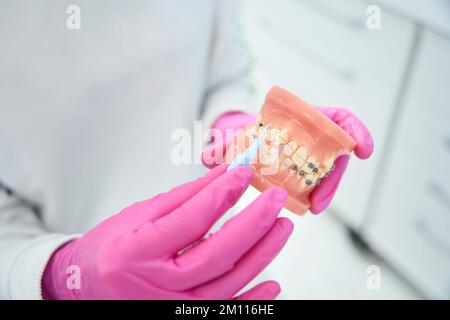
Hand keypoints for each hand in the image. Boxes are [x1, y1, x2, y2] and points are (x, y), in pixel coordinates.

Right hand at [42, 164, 292, 298]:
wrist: (87, 286)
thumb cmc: (111, 247)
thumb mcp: (140, 214)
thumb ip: (184, 197)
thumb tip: (224, 175)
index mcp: (138, 252)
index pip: (190, 220)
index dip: (222, 194)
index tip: (244, 172)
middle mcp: (155, 285)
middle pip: (216, 255)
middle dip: (253, 224)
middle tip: (276, 199)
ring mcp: (171, 307)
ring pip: (228, 284)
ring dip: (261, 255)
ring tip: (281, 226)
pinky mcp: (184, 317)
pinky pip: (225, 311)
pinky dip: (253, 301)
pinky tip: (273, 282)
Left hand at [201, 108, 372, 213]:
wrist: (243, 142)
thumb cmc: (245, 134)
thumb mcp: (234, 137)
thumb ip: (222, 144)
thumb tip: (205, 157)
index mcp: (302, 117)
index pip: (337, 117)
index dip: (355, 130)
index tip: (362, 150)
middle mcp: (312, 135)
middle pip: (334, 153)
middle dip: (332, 178)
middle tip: (319, 202)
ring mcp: (311, 155)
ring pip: (327, 172)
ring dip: (324, 191)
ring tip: (311, 208)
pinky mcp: (306, 173)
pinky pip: (317, 183)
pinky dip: (318, 194)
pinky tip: (309, 206)